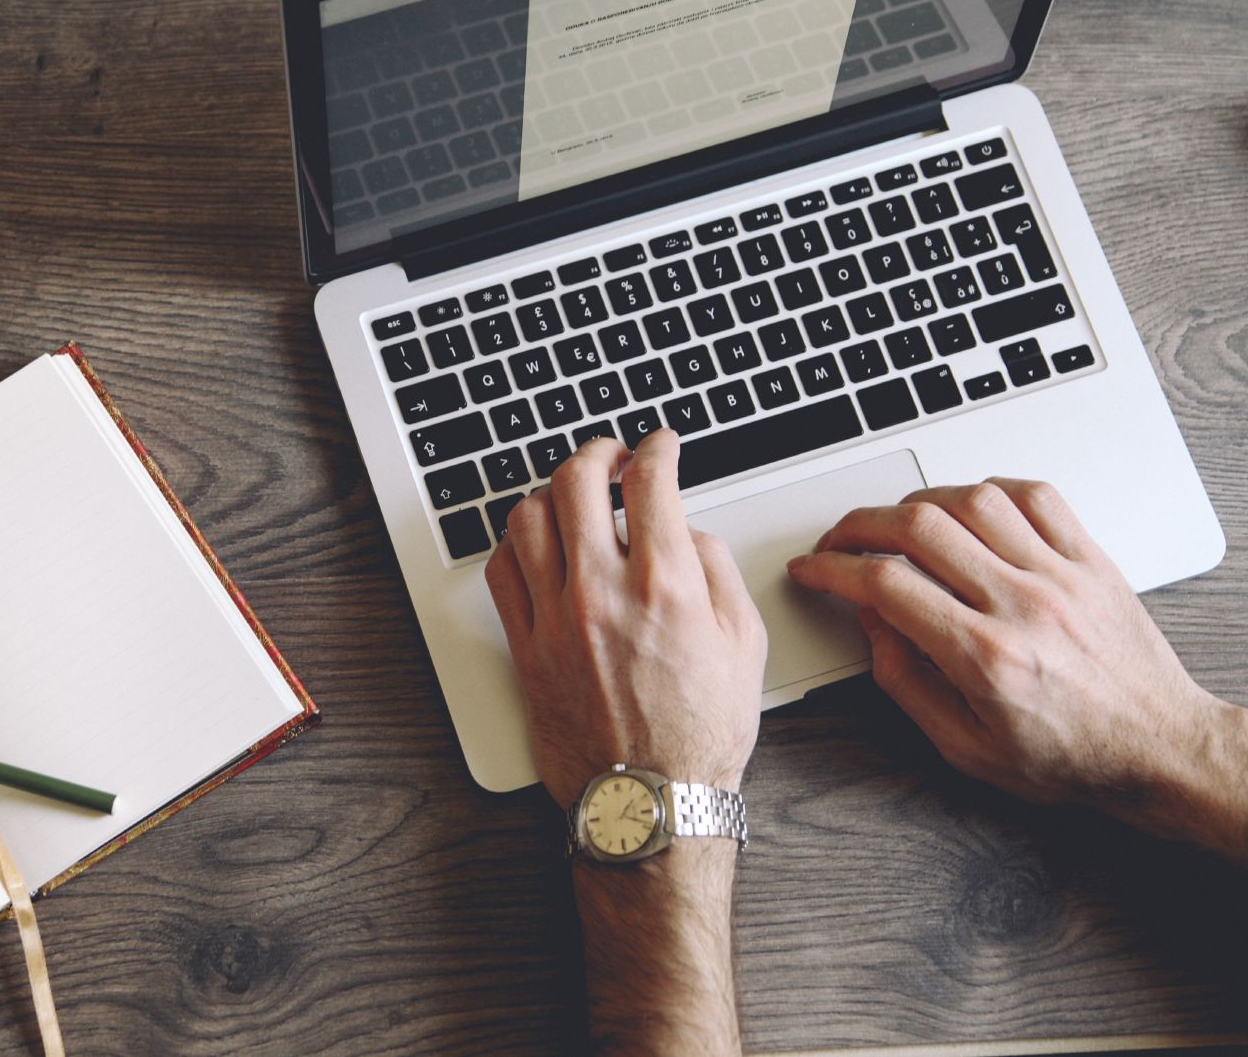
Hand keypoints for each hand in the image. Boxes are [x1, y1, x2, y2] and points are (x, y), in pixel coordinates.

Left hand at [484, 430, 765, 808]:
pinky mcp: (525, 647)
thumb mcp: (745, 643)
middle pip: (577, 481)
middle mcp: (602, 593)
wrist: (651, 802)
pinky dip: (517, 542)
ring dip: (551, 492)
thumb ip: (716, 570)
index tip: (660, 445)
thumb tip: (687, 531)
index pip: (650, 479)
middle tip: (613, 455)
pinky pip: (502, 571)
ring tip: (572, 495)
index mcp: (664, 586)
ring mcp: (555, 619)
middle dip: (598, 452)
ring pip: (528, 517)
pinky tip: (538, 543)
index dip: (657, 447)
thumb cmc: (701, 735)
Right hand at [785, 478, 1220, 816]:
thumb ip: (906, 682)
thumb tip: (872, 622)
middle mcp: (1022, 605)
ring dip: (920, 502)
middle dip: (859, 525)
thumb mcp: (964, 747)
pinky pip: (1035, 496)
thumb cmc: (1069, 757)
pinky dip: (990, 490)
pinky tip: (969, 509)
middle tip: (839, 540)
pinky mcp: (1091, 560)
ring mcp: (1061, 576)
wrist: (1159, 749)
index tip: (812, 569)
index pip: (887, 585)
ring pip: (972, 499)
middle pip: (919, 527)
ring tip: (898, 523)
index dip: (833, 569)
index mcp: (985, 657)